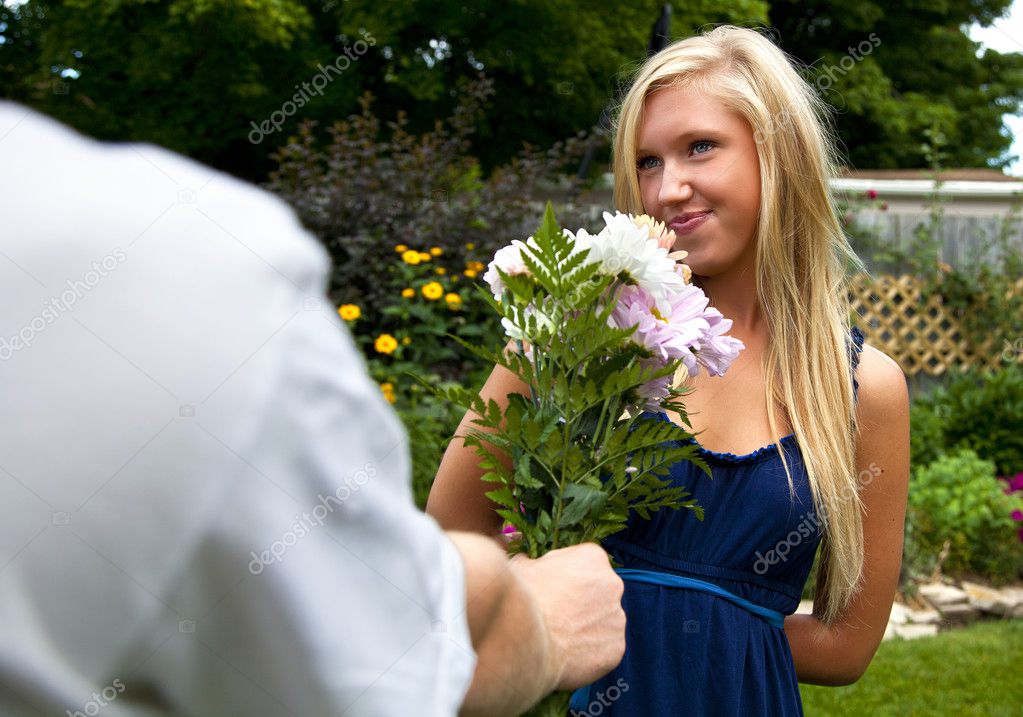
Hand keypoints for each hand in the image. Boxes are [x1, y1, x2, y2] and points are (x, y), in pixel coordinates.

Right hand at [509, 542, 625, 689]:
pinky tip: (567, 655)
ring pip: (602, 622)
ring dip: (586, 629)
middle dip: (581, 604)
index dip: (566, 578)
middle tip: (556, 617)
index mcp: (592, 557)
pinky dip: (588, 654)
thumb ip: (534, 565)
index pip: (584, 564)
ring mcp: (617, 618)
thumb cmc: (521, 598)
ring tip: (559, 639)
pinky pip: (603, 649)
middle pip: (598, 593)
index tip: (553, 590)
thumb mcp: (520, 567)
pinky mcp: (616, 648)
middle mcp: (612, 584)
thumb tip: (528, 564)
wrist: (525, 638)